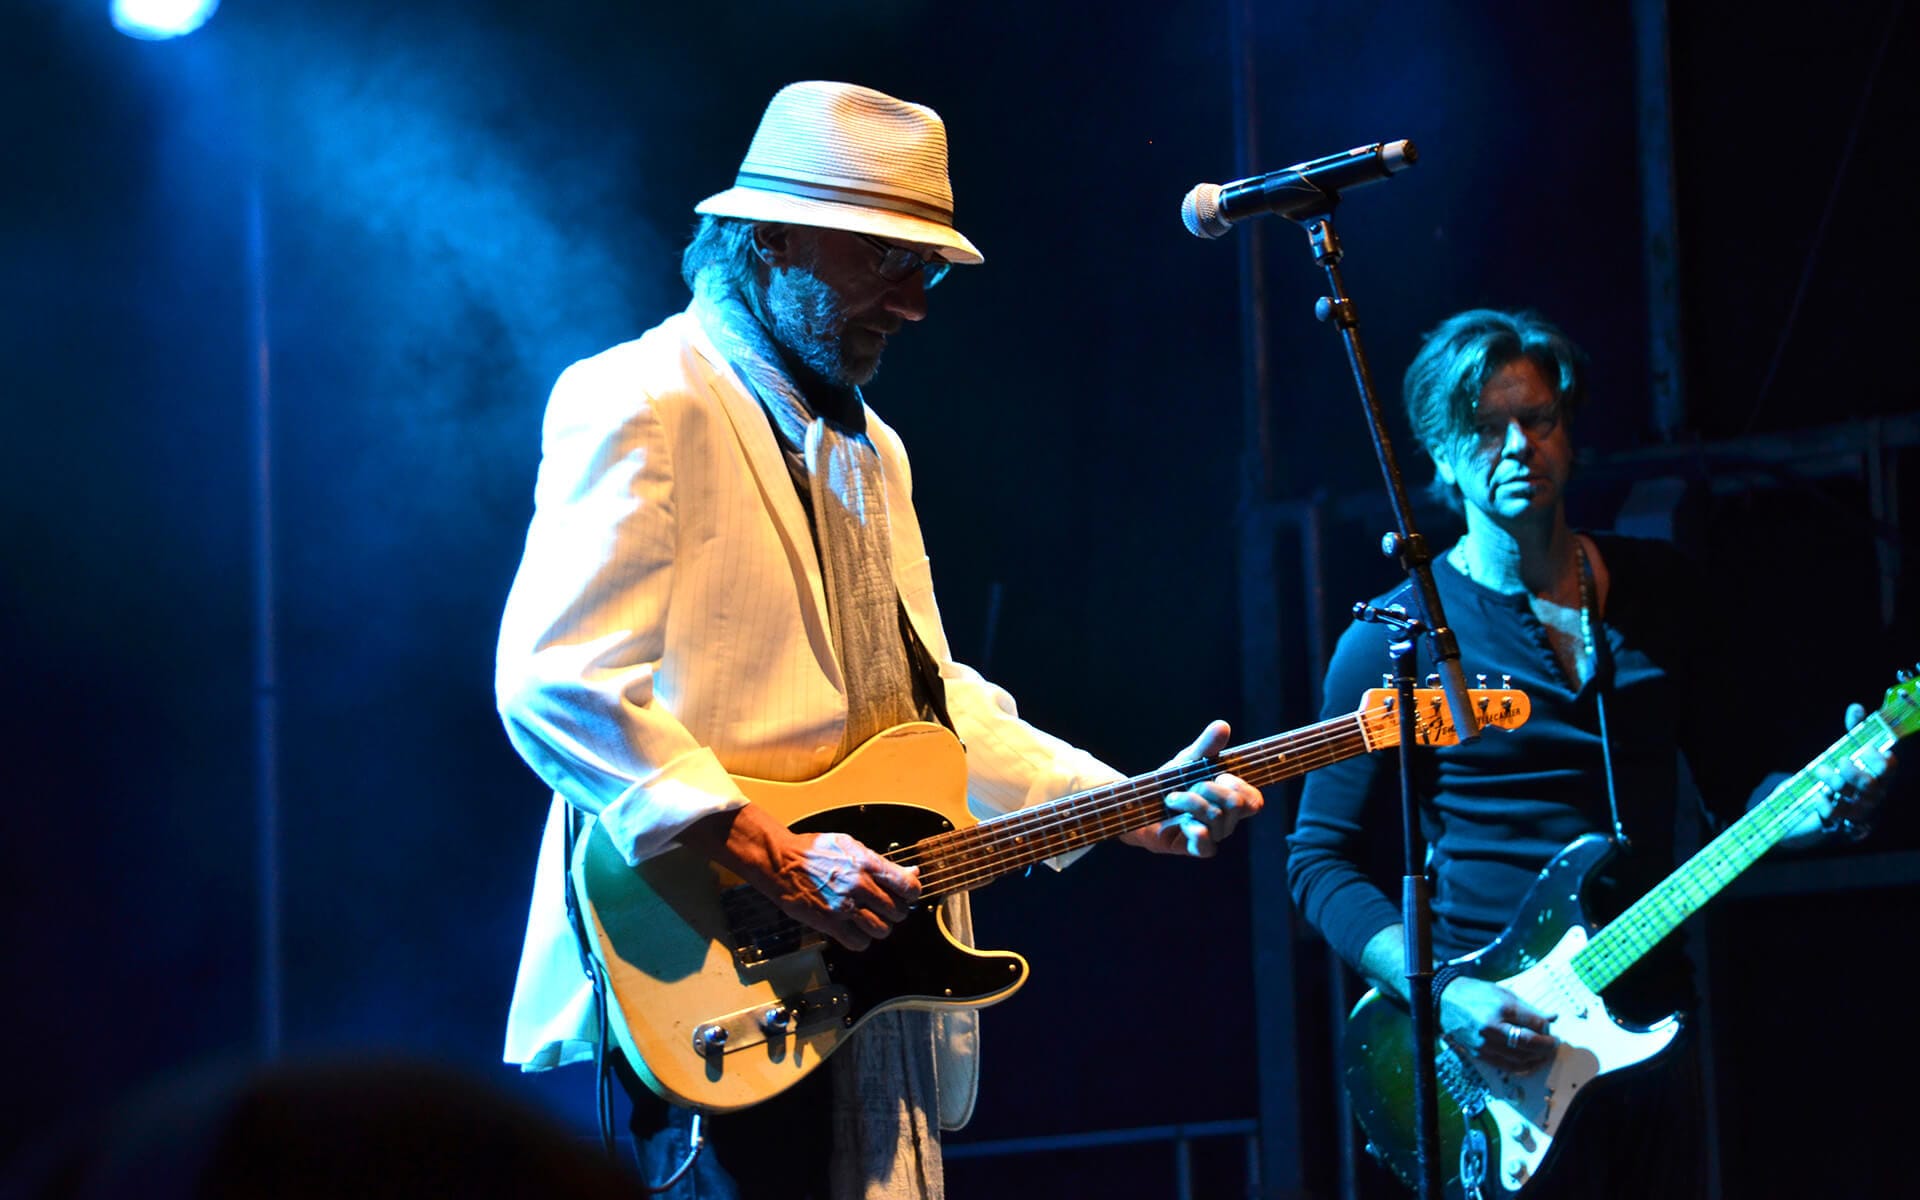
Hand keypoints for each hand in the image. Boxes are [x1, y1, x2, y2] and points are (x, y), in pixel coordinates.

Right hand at [763, 830, 921, 950]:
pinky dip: (860, 939)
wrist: (780, 861)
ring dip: (878, 927)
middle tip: (884, 907)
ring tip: (869, 919)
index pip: (908, 887)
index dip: (911, 894)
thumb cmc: (814, 851)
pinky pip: (859, 942)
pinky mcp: (830, 923)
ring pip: (882, 930)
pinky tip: (854, 929)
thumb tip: (911, 872)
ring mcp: (845, 906)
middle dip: (894, 911)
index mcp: (867, 864)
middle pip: (898, 912)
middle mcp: (859, 885)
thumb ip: (883, 863)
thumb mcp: (852, 846)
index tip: (906, 896)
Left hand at [1120, 720, 1263, 857]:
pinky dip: (1193, 828)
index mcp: (1232, 801)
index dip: (1239, 785)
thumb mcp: (1189, 761)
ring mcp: (1213, 836)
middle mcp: (1228, 822)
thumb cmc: (1171, 782)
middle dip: (1209, 788)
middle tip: (1189, 785)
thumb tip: (1223, 725)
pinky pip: (1207, 844)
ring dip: (1188, 802)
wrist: (1141, 803)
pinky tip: (1179, 820)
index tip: (1218, 775)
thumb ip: (1206, 746)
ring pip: (1215, 818)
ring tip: (1170, 799)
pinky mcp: (1195, 848)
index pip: (1254, 800)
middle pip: (1236, 805)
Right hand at [1437, 975, 1557, 1073]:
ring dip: (1536, 1058)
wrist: (1443, 1000)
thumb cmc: (1473, 993)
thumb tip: (1551, 1018)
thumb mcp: (1503, 993)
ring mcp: (1484, 1042)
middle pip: (1529, 1043)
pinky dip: (1521, 1066)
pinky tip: (1529, 1062)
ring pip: (1519, 1058)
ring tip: (1543, 1054)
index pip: (1534, 1024)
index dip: (1547, 1029)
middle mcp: (1492, 1027)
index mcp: (1501, 1007)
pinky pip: (1505, 1066)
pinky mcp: (1478, 1053)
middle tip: (1552, 1044)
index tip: (1551, 1030)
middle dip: (1546, 1046)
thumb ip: (1528, 1008)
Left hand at [1817, 702, 1897, 839]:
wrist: (1835, 809)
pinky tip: (1819, 794)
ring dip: (1830, 779)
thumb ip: (1855, 731)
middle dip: (1852, 770)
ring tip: (1819, 769)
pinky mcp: (1843, 821)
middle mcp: (1874, 793)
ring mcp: (1860, 809)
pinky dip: (1823, 801)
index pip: (1889, 766)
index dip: (1877, 756)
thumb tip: (1856, 707)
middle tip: (1839, 761)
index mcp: (1881, 775)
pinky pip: (1832, 812)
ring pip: (1847, 794)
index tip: (1864, 747)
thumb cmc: (1849, 774)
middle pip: (1868, 783)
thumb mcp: (1852, 751)